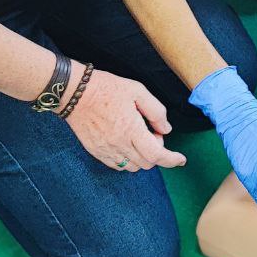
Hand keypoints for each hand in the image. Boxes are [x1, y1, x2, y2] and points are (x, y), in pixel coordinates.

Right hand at [64, 64, 185, 172]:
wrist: (74, 93)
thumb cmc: (107, 88)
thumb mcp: (137, 91)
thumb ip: (156, 111)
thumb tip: (166, 129)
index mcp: (131, 129)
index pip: (156, 155)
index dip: (172, 160)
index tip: (181, 160)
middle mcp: (119, 144)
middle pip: (147, 163)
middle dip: (156, 152)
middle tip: (152, 133)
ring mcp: (106, 150)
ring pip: (133, 167)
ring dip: (142, 157)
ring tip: (138, 137)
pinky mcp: (96, 151)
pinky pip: (118, 166)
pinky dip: (128, 160)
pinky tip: (126, 144)